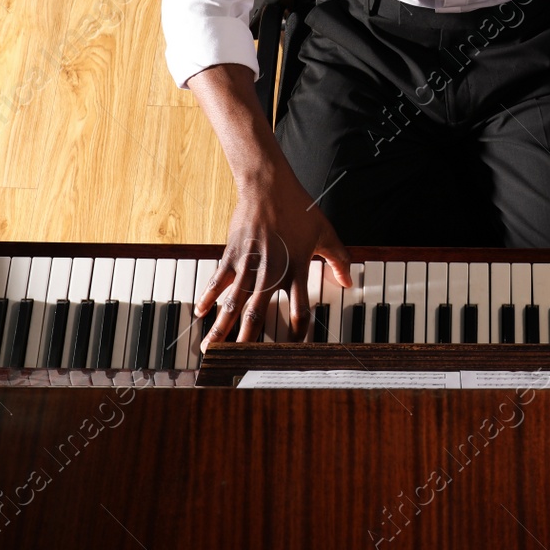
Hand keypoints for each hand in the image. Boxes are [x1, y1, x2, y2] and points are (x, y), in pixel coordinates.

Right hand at [194, 169, 351, 347]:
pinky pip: (218, 280)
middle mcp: (272, 271)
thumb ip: (339, 260)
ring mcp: (250, 263)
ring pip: (234, 302)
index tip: (292, 352)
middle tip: (238, 363)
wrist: (269, 186)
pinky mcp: (232, 254)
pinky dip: (208, 297)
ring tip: (211, 349)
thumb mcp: (326, 233)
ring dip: (222, 327)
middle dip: (248, 341)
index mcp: (297, 269)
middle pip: (259, 313)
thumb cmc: (299, 208)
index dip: (297, 333)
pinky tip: (200, 312)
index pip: (300, 310)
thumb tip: (350, 282)